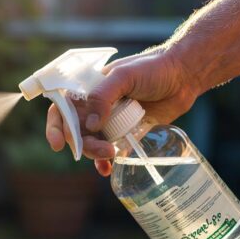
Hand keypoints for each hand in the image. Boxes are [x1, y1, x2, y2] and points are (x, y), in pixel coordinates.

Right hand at [45, 46, 201, 175]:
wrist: (183, 77)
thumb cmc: (152, 68)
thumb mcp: (124, 76)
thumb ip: (103, 96)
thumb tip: (90, 124)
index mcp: (87, 90)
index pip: (62, 109)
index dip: (56, 127)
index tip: (59, 144)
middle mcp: (94, 107)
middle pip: (75, 132)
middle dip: (83, 144)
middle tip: (102, 149)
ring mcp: (109, 121)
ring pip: (90, 143)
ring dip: (94, 153)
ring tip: (110, 154)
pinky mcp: (124, 133)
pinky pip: (108, 151)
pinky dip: (104, 162)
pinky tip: (107, 169)